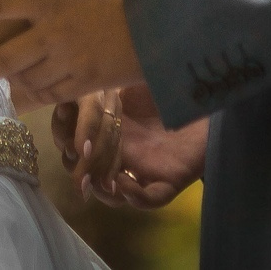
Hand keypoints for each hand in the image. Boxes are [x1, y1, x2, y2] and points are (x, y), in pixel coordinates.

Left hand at [0, 0, 145, 106]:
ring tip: (1, 82)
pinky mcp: (87, 82)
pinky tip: (32, 95)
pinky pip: (53, 95)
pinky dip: (38, 95)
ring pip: (25, 80)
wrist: (171, 18)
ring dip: (10, 82)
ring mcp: (68, 61)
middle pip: (1, 57)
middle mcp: (50, 33)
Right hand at [52, 84, 204, 208]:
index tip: (62, 118)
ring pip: (114, 192)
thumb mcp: (129, 72)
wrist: (209, 87)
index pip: (75, 141)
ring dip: (102, 188)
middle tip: (76, 154)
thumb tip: (72, 76)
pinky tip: (125, 185)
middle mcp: (123, 151)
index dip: (63, 135)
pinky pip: (150, 198)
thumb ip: (104, 76)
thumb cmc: (168, 77)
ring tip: (98, 177)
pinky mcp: (171, 179)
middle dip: (78, 168)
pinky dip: (135, 197)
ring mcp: (146, 168)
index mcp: (109, 126)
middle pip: (89, 172)